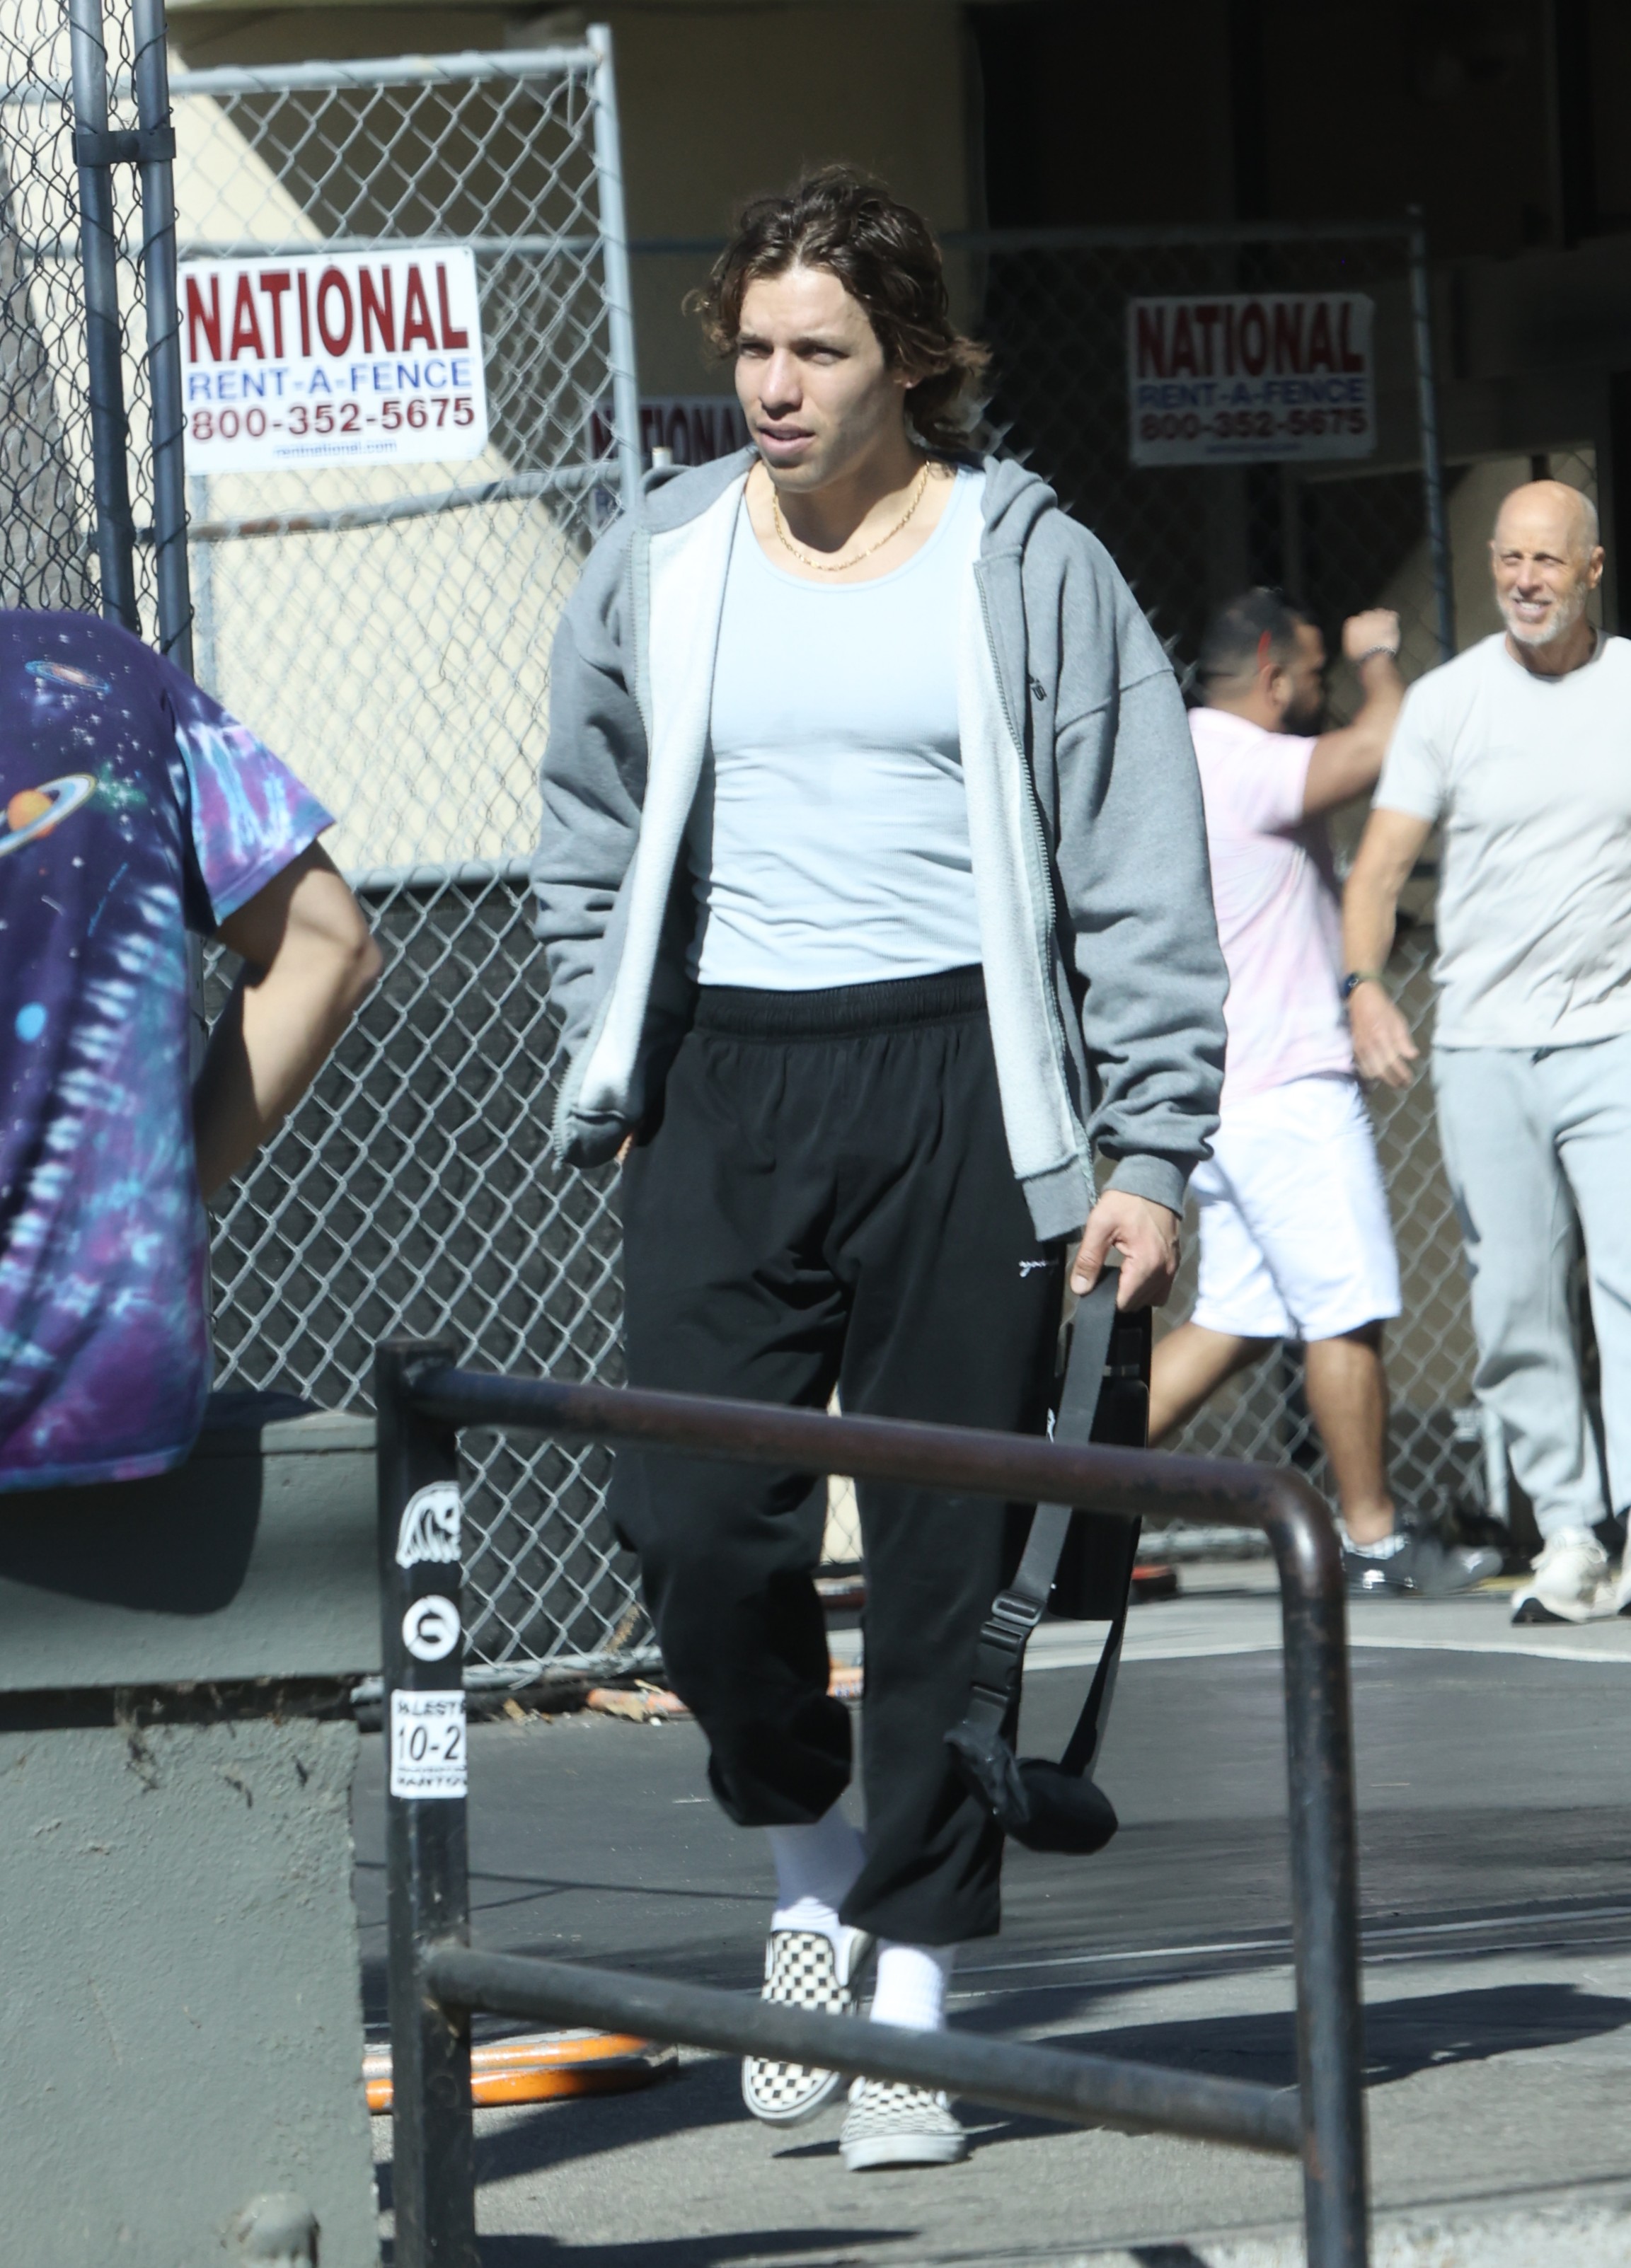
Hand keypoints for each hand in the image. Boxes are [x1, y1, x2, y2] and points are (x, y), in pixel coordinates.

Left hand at [1070, 1190, 1180, 1310]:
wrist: (1154, 1180)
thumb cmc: (1125, 1201)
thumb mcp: (1099, 1226)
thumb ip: (1088, 1259)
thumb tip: (1080, 1289)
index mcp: (1146, 1264)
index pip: (1124, 1302)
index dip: (1106, 1299)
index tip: (1095, 1286)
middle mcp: (1164, 1272)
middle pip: (1138, 1304)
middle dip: (1119, 1297)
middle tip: (1104, 1277)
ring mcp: (1172, 1268)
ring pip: (1152, 1299)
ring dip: (1135, 1294)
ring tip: (1119, 1277)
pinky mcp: (1175, 1263)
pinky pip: (1162, 1288)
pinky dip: (1148, 1287)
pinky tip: (1133, 1273)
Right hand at [1341, 608, 1399, 662]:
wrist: (1375, 656)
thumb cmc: (1361, 655)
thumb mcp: (1350, 647)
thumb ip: (1352, 637)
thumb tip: (1356, 635)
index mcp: (1352, 622)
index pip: (1357, 620)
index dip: (1362, 626)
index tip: (1365, 632)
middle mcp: (1363, 615)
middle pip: (1368, 615)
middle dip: (1372, 622)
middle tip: (1376, 632)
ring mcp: (1377, 616)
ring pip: (1380, 613)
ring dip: (1382, 619)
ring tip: (1384, 629)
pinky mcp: (1389, 618)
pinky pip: (1392, 615)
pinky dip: (1392, 619)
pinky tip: (1392, 626)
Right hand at [1348, 982, 1418, 1087]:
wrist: (1361, 998)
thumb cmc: (1383, 1007)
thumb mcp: (1398, 1021)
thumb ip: (1404, 1040)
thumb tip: (1412, 1056)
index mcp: (1382, 1036)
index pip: (1394, 1061)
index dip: (1402, 1073)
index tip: (1409, 1080)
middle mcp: (1370, 1044)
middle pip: (1381, 1070)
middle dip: (1392, 1080)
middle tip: (1402, 1085)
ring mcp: (1360, 1047)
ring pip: (1370, 1071)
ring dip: (1381, 1078)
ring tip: (1392, 1080)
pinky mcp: (1354, 1047)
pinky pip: (1362, 1065)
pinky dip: (1370, 1072)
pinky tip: (1378, 1073)